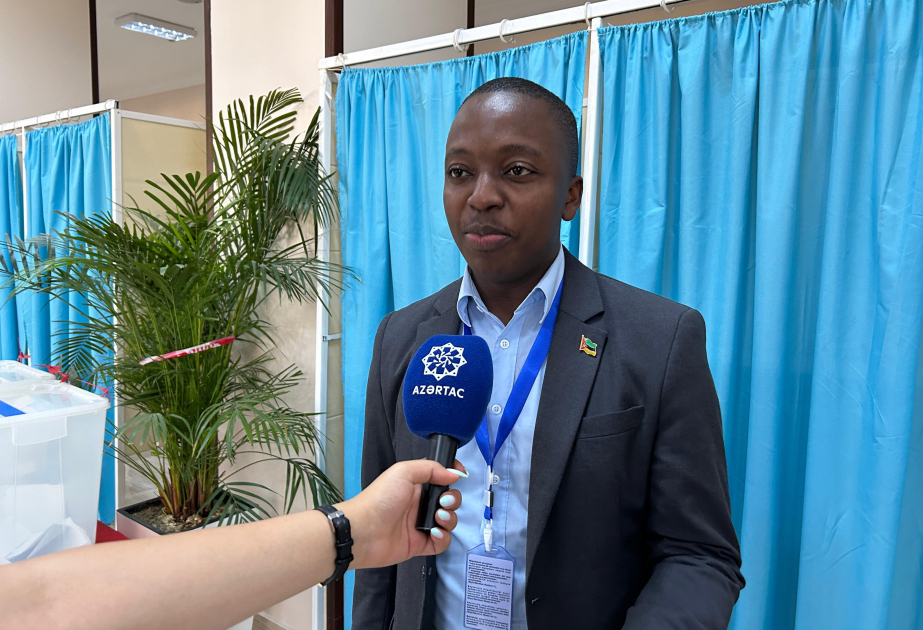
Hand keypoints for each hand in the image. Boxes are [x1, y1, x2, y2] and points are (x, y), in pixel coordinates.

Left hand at [337, 460, 464, 568]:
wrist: (363, 531)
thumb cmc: (379, 499)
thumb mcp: (403, 472)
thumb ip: (431, 468)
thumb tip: (454, 473)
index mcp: (416, 485)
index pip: (441, 478)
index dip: (452, 475)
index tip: (460, 475)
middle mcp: (419, 504)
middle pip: (449, 501)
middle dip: (453, 500)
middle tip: (443, 502)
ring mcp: (420, 525)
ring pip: (448, 521)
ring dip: (449, 519)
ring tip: (437, 518)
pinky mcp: (420, 544)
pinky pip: (442, 543)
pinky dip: (443, 538)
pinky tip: (434, 533)